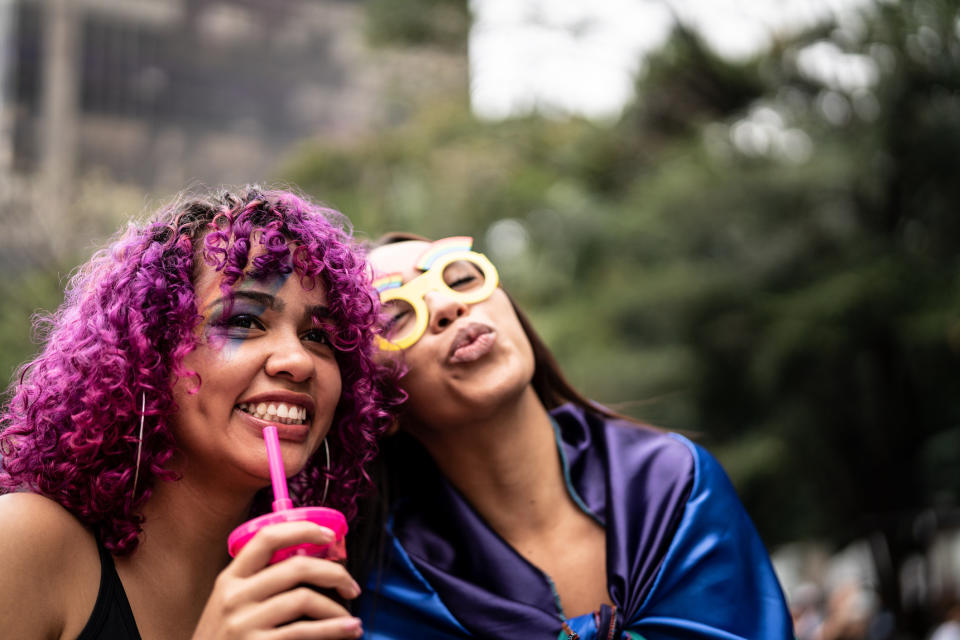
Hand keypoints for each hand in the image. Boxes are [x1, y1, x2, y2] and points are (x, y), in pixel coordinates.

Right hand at [193, 521, 362, 638]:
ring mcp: (244, 623)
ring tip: (350, 619)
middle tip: (351, 585)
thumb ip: (260, 582)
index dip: (303, 529)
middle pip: (296, 567)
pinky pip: (303, 631)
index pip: (267, 537)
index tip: (329, 536)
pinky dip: (333, 629)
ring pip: (304, 599)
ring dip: (336, 609)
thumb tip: (312, 563)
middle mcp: (235, 596)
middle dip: (334, 573)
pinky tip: (348, 629)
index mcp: (230, 578)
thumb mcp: (231, 604)